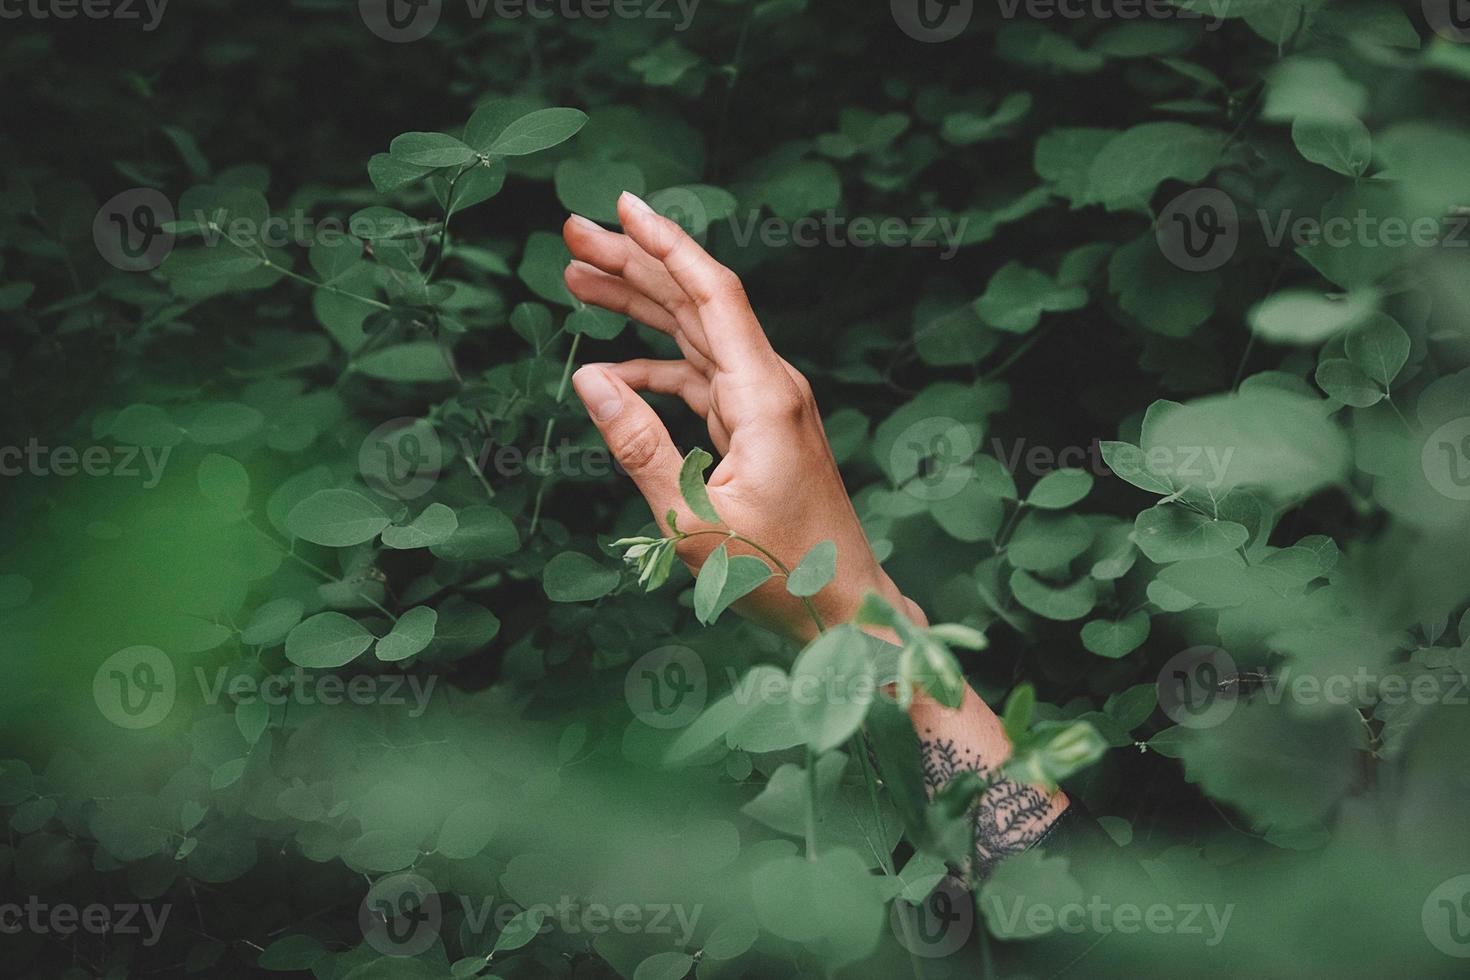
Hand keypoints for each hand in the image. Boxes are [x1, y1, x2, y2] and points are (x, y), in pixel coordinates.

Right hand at [562, 192, 922, 641]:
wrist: (845, 606)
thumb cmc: (778, 573)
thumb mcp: (691, 520)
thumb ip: (639, 447)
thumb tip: (591, 379)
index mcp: (763, 397)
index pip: (712, 294)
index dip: (666, 244)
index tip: (623, 206)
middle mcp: (771, 387)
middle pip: (698, 303)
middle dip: (635, 264)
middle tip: (573, 235)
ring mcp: (768, 406)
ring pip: (697, 336)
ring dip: (641, 307)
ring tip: (580, 281)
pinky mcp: (762, 429)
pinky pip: (703, 381)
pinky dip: (659, 368)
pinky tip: (615, 367)